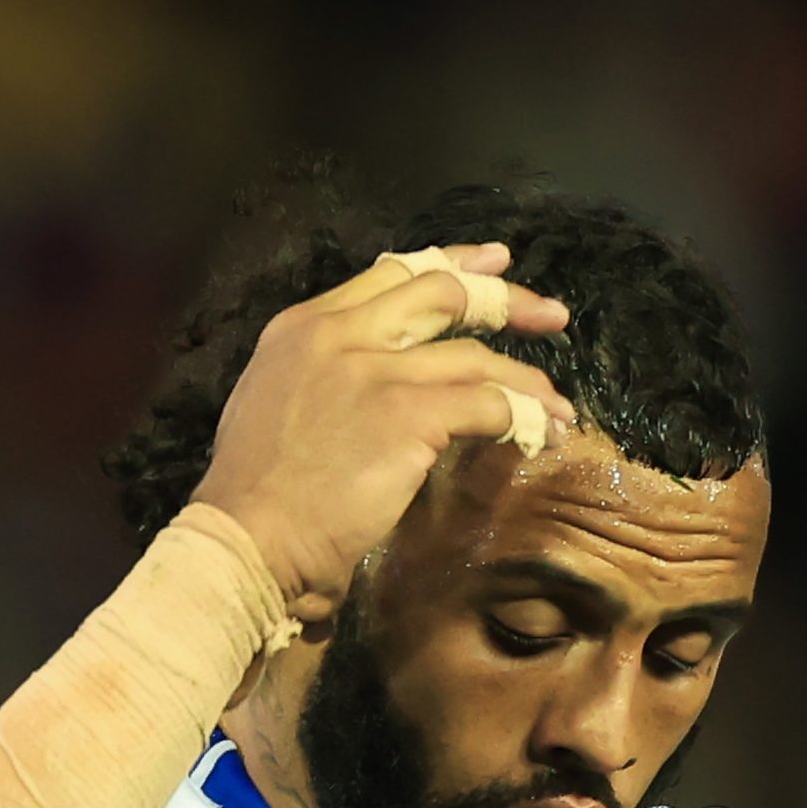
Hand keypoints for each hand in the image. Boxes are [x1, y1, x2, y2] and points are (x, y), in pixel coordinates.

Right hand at [193, 242, 576, 612]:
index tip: (495, 265)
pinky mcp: (407, 414)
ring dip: (525, 379)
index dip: (451, 264)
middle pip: (440, 292)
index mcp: (304, 327)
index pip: (388, 273)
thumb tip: (375, 379)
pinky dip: (522, 416)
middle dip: (505, 300)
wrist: (250, 543)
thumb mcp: (276, 407)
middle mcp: (338, 335)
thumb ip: (324, 377)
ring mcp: (374, 370)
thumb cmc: (258, 501)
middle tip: (550, 317)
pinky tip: (540, 432)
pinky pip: (486, 403)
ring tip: (556, 404)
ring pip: (474, 356)